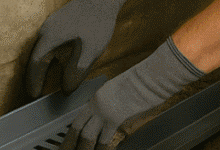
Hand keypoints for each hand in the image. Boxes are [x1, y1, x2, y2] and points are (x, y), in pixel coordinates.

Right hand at [26, 0, 133, 96]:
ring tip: (42, 80)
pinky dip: (47, 56)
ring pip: (40, 49)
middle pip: (35, 56)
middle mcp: (46, 30)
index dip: (34, 81)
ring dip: (40, 66)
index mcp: (50, 37)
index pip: (36, 63)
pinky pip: (47, 43)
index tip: (33, 95)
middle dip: (34, 75)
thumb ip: (76, 72)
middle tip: (35, 91)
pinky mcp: (58, 22)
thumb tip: (65, 89)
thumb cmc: (96, 22)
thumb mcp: (90, 50)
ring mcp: (51, 24)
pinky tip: (55, 62)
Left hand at [60, 37, 204, 149]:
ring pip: (86, 136)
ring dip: (84, 149)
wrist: (150, 77)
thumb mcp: (120, 93)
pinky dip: (102, 149)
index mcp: (97, 97)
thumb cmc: (141, 83)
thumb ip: (111, 106)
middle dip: (71, 143)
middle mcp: (96, 104)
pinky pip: (104, 140)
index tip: (68, 143)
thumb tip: (110, 121)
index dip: (72, 134)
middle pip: (77, 128)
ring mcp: (104, 111)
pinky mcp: (115, 118)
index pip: (79, 119)